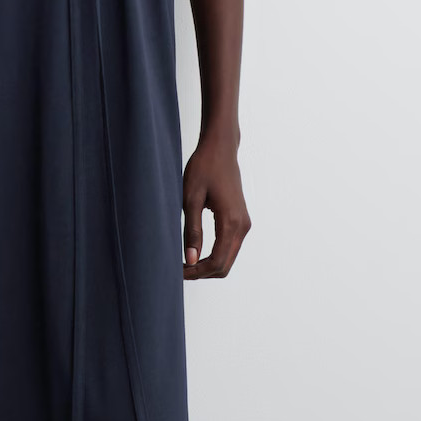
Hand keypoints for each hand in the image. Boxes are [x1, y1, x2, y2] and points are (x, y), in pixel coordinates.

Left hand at [182, 136, 250, 278]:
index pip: (216, 262)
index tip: (176, 271)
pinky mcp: (241, 220)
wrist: (221, 148)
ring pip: (228, 258)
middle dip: (201, 272)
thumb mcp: (190, 199)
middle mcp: (243, 226)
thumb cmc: (203, 168)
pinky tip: (195, 250)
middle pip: (224, 266)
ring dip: (207, 265)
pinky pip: (229, 247)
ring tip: (184, 260)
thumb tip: (189, 260)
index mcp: (231, 222)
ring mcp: (244, 224)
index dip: (196, 272)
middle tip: (178, 268)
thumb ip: (192, 231)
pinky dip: (214, 255)